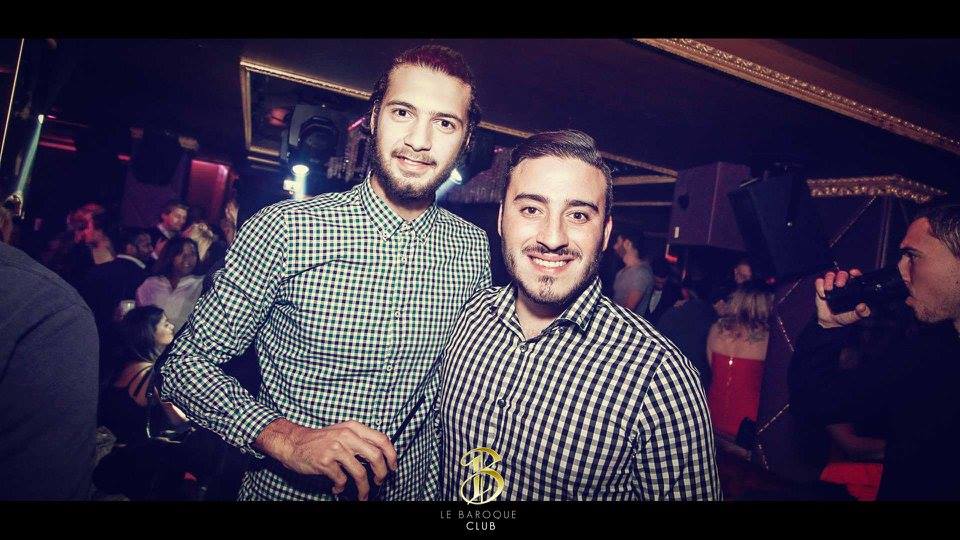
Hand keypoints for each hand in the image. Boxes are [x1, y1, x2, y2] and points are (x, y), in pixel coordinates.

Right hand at [257, 419, 397, 500]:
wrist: (293, 443)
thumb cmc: (320, 440)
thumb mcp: (343, 432)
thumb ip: (360, 440)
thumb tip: (381, 458)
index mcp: (354, 428)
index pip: (382, 439)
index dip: (392, 455)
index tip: (393, 467)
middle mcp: (347, 436)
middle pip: (376, 457)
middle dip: (381, 474)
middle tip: (379, 482)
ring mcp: (336, 449)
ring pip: (360, 473)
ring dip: (364, 489)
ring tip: (362, 495)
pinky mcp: (325, 462)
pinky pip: (341, 480)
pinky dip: (341, 487)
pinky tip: (338, 487)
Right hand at [815, 269, 871, 327]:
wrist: (831, 322)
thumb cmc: (845, 316)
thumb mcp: (856, 315)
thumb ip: (862, 312)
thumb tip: (863, 306)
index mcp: (853, 288)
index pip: (855, 276)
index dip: (855, 273)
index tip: (853, 273)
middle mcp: (843, 285)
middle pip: (842, 274)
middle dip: (841, 277)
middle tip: (840, 285)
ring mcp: (831, 285)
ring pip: (830, 275)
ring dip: (829, 280)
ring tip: (829, 289)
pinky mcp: (821, 288)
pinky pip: (819, 282)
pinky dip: (820, 286)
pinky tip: (823, 294)